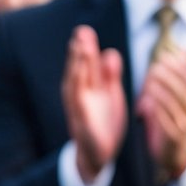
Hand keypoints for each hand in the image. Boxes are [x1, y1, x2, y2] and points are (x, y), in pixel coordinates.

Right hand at [61, 25, 127, 182]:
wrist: (100, 154)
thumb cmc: (104, 120)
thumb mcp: (110, 95)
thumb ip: (110, 76)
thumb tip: (110, 52)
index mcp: (88, 89)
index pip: (85, 67)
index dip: (84, 50)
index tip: (84, 32)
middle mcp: (80, 98)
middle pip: (78, 73)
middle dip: (78, 55)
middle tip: (81, 34)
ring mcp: (80, 112)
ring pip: (75, 89)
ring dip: (77, 71)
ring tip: (80, 52)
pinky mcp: (84, 128)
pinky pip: (80, 115)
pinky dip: (80, 103)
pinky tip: (81, 91)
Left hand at [135, 50, 185, 181]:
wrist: (181, 154)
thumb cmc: (179, 120)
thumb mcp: (184, 98)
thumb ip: (184, 76)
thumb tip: (185, 52)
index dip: (180, 67)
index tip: (165, 56)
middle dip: (171, 77)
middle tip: (154, 68)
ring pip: (178, 108)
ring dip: (163, 94)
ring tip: (149, 84)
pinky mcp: (174, 139)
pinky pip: (169, 126)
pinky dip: (159, 114)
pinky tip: (147, 104)